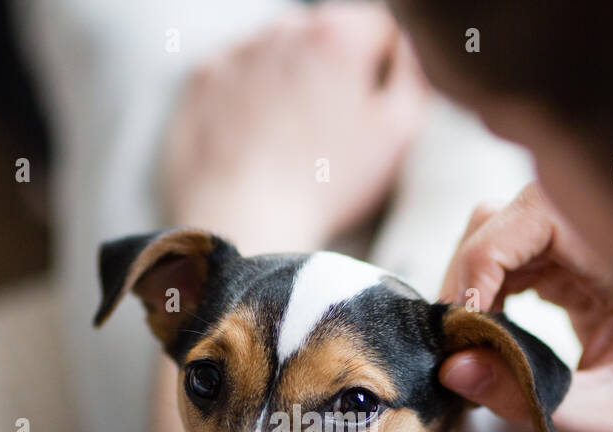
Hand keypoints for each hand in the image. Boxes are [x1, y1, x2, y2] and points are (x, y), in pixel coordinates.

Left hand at [162, 2, 426, 253]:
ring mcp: (235, 52)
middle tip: (329, 134)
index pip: (378, 30)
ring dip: (288, 83)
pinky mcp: (199, 81)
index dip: (383, 72)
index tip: (371, 113)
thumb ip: (413, 76)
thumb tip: (402, 50)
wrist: (242, 222)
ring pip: (277, 55)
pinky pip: (234, 77)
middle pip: (323, 38)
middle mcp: (282, 29)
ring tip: (288, 143)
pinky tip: (254, 143)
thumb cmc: (326, 186)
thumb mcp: (398, 135)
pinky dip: (246, 100)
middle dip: (332, 73)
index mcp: (336, 34)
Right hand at [438, 182, 612, 431]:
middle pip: (508, 217)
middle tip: (455, 337)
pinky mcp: (584, 275)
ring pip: (507, 236)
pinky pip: (522, 262)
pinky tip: (493, 335)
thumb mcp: (601, 419)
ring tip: (470, 340)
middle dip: (469, 271)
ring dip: (477, 282)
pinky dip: (494, 292)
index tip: (462, 323)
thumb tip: (454, 368)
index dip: (480, 262)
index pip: (528, 216)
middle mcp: (607, 241)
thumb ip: (524, 396)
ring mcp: (594, 254)